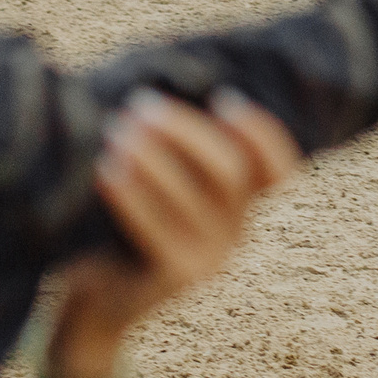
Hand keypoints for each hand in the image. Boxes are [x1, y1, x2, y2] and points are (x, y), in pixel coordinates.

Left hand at [55, 90, 300, 351]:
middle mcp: (239, 230)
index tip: (222, 99)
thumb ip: (173, 143)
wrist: (98, 302)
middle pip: (230, 168)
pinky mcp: (179, 277)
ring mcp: (213, 258)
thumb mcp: (159, 182)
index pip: (280, 169)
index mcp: (242, 202)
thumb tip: (157, 76)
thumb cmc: (122, 222)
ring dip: (153, 155)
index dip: (262, 132)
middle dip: (184, 129)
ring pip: (193, 194)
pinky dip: (133, 193)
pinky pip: (159, 228)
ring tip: (114, 131)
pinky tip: (105, 169)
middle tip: (138, 105)